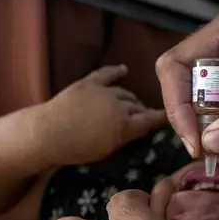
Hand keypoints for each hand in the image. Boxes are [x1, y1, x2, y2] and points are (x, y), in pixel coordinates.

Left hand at [39, 65, 166, 165]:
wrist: (46, 134)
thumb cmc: (76, 149)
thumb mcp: (107, 149)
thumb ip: (125, 137)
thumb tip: (136, 130)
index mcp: (126, 125)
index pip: (152, 119)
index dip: (163, 117)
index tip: (172, 116)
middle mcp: (119, 105)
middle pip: (138, 105)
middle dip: (143, 110)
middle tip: (145, 116)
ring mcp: (104, 91)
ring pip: (125, 92)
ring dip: (130, 98)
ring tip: (134, 103)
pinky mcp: (89, 83)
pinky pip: (106, 74)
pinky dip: (116, 71)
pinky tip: (124, 69)